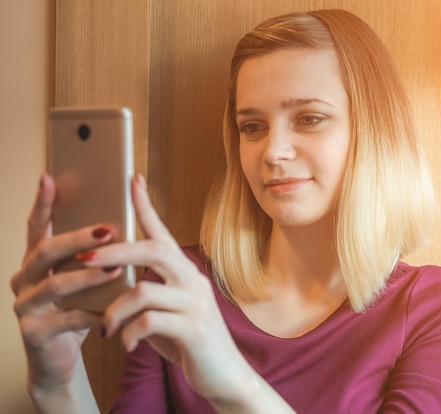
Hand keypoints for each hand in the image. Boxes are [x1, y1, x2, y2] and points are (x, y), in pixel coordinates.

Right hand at [10, 174, 119, 409]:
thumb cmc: (77, 310)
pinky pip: (66, 319)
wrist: (60, 358)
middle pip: (46, 250)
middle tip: (109, 229)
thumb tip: (120, 222)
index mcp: (36, 261)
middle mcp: (24, 279)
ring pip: (55, 284)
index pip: (37, 226)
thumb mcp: (84, 279)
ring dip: (89, 276)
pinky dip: (91, 314)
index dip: (42, 203)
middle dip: (78, 238)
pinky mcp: (33, 333)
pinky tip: (111, 311)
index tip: (49, 177)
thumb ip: (93, 255)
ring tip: (117, 268)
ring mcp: (24, 306)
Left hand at [82, 174, 251, 402]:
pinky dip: (129, 335)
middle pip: (153, 251)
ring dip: (115, 311)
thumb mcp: (170, 309)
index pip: (163, 233)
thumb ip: (151, 291)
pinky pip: (149, 322)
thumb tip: (115, 275)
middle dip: (114, 252)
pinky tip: (126, 345)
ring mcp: (196, 304)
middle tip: (84, 260)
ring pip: (144, 290)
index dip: (146, 206)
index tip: (132, 179)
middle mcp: (193, 282)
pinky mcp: (194, 330)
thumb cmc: (190, 340)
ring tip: (106, 328)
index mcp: (185, 273)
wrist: (224, 374)